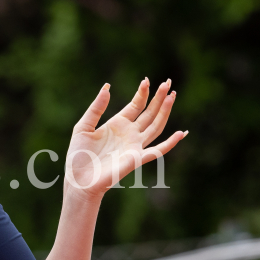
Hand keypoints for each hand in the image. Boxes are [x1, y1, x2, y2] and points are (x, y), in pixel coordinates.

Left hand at [65, 78, 187, 199]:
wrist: (79, 179)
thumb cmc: (78, 156)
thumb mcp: (83, 127)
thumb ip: (96, 108)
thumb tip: (107, 87)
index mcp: (117, 124)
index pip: (136, 105)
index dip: (142, 93)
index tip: (146, 80)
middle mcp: (130, 134)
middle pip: (149, 113)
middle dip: (159, 98)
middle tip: (168, 82)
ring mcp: (135, 146)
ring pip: (156, 126)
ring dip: (165, 112)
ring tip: (172, 96)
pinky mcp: (137, 159)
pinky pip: (158, 150)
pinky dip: (170, 143)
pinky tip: (181, 133)